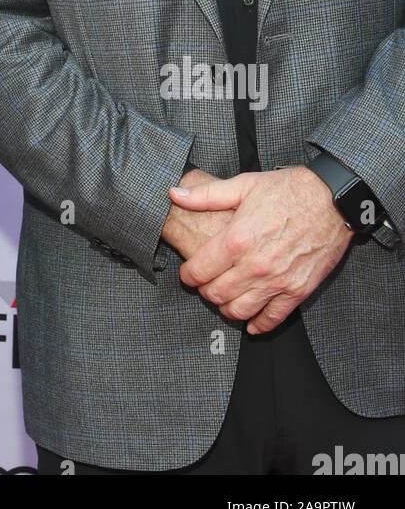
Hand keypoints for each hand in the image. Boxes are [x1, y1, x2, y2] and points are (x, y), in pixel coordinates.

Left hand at [170, 167, 354, 332]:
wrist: (333, 201)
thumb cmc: (288, 190)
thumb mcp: (244, 185)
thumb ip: (206, 195)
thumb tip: (174, 193)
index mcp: (237, 239)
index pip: (199, 270)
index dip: (188, 275)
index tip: (188, 272)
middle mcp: (255, 265)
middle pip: (216, 294)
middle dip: (204, 290)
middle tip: (205, 283)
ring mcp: (277, 281)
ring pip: (239, 311)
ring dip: (226, 308)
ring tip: (225, 298)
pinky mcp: (298, 291)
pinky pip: (272, 319)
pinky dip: (257, 324)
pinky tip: (251, 320)